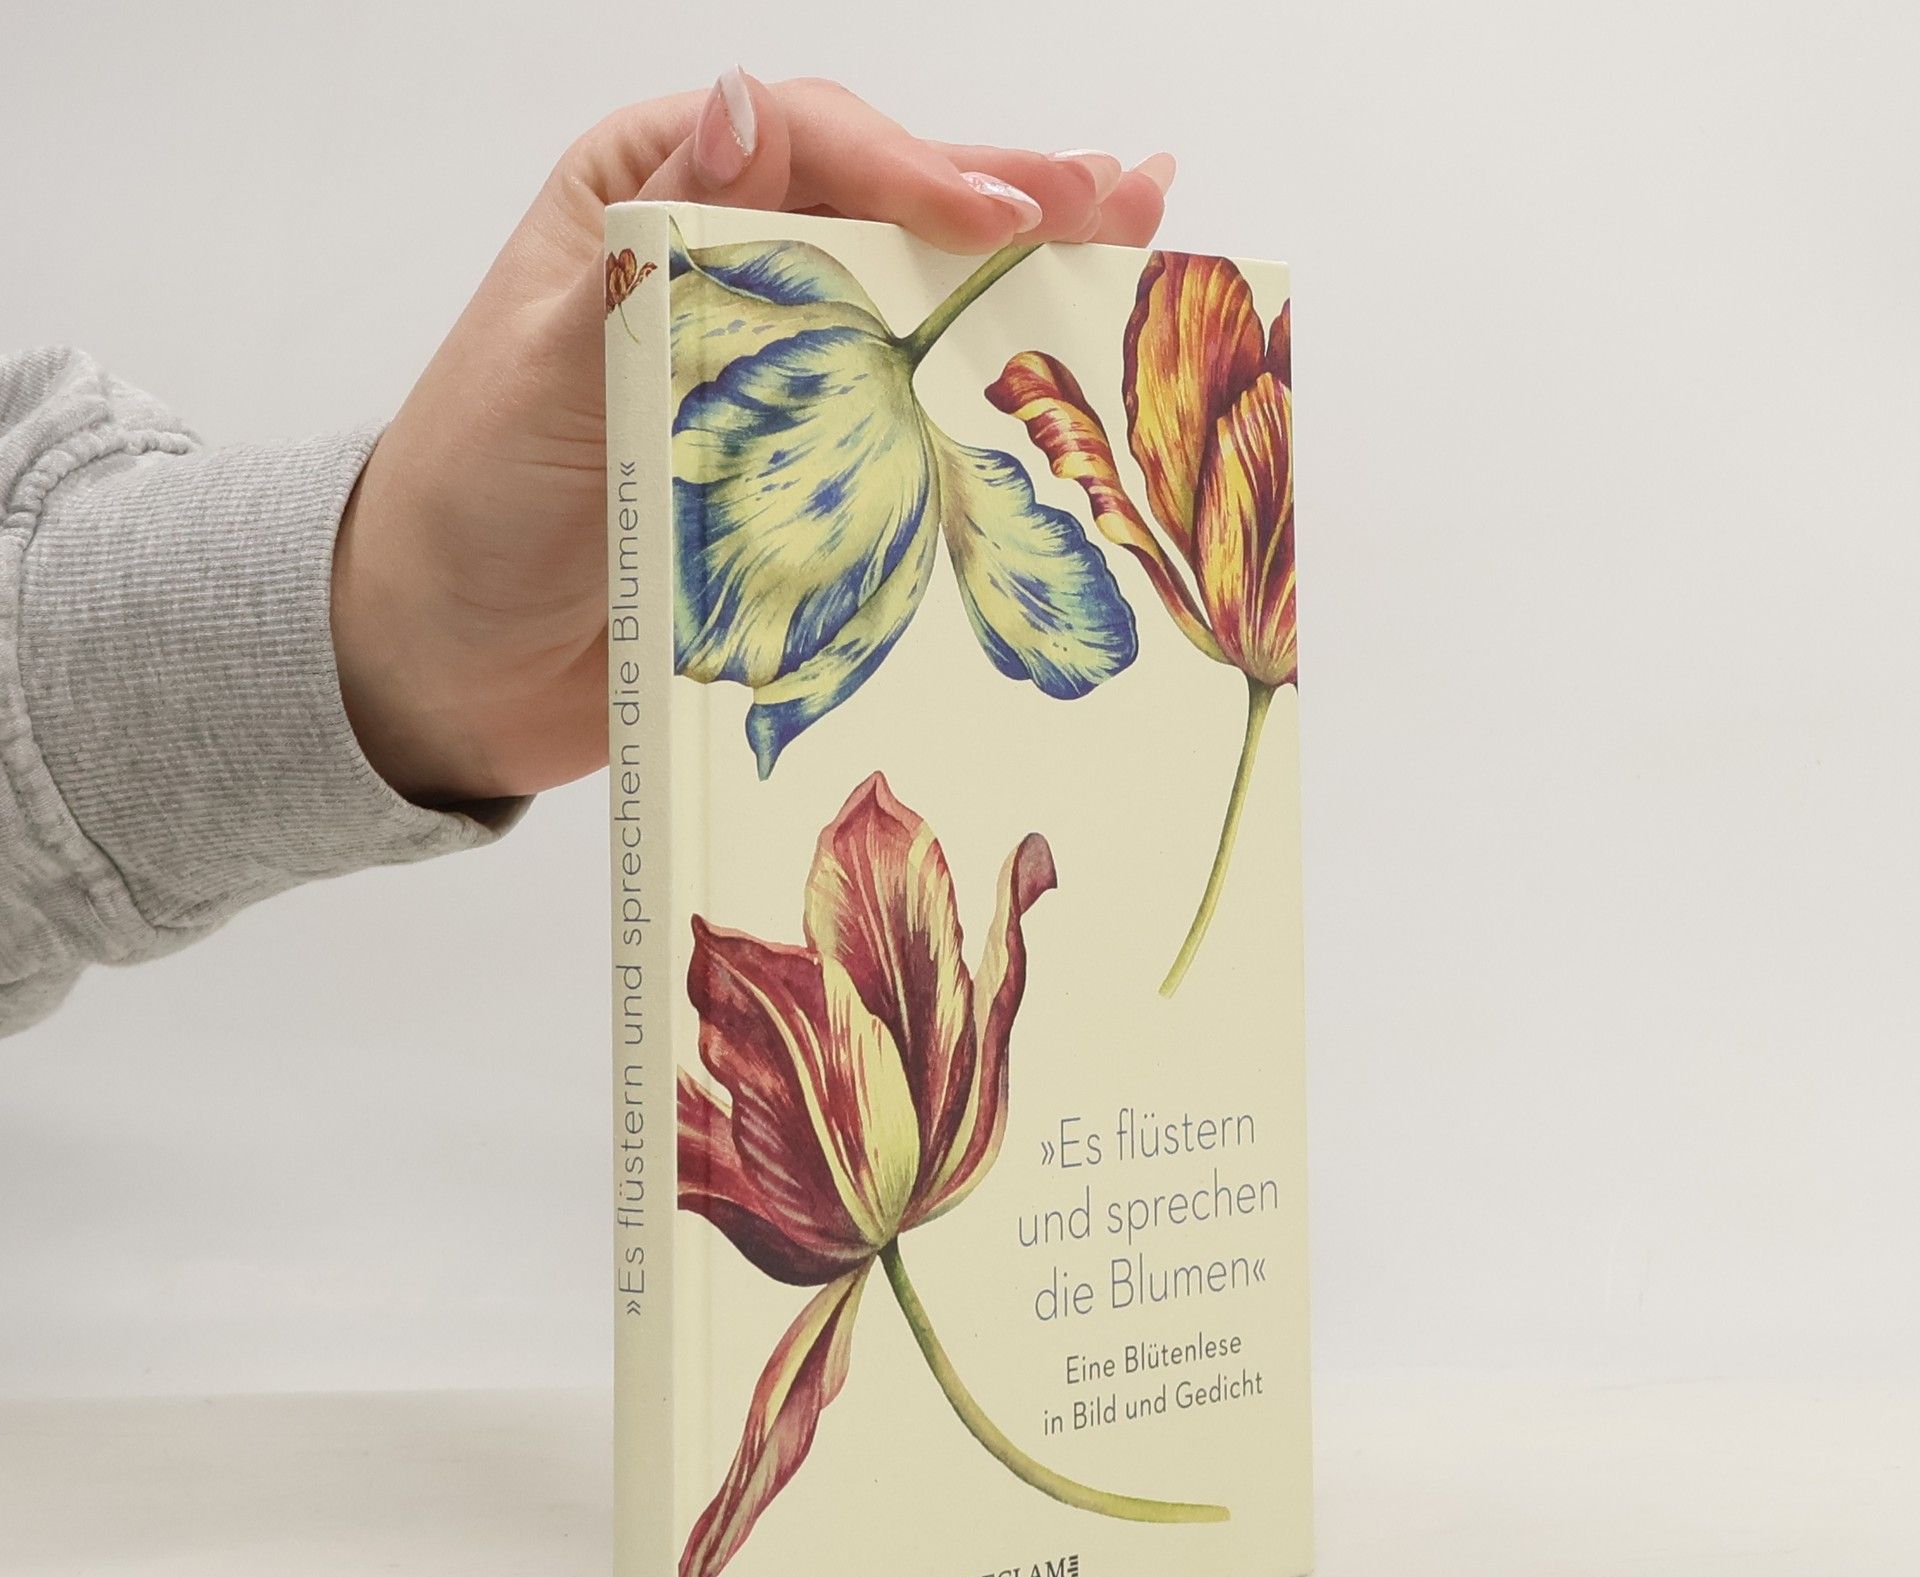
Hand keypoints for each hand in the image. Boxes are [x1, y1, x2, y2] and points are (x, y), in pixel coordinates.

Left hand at [329, 71, 1175, 803]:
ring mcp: (773, 366)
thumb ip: (646, 250)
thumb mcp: (543, 365)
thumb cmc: (473, 502)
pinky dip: (987, 395)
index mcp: (651, 196)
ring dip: (1024, 274)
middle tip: (1128, 193)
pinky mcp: (800, 464)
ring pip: (913, 297)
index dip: (915, 172)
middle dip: (1009, 196)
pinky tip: (1063, 371)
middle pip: (886, 205)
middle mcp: (724, 263)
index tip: (1001, 219)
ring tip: (1133, 238)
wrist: (454, 659)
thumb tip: (745, 106)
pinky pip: (906, 416)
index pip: (805, 144)